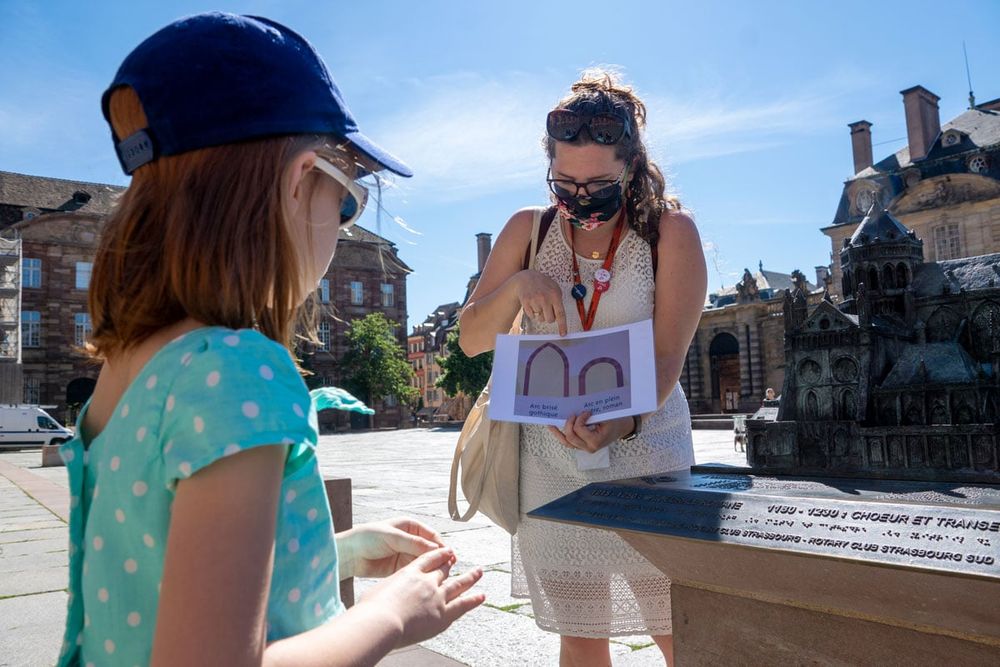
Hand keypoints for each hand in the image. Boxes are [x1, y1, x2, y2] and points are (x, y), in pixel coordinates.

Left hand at [337, 518, 444, 578]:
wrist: (349, 554)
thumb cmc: (367, 537)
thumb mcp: (392, 537)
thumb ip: (414, 543)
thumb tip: (436, 549)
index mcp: (410, 526)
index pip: (431, 536)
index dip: (441, 545)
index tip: (449, 555)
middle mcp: (410, 540)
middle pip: (430, 550)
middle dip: (439, 558)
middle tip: (448, 568)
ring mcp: (405, 554)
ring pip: (424, 561)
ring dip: (431, 568)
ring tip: (439, 576)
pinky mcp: (400, 568)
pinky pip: (414, 571)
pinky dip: (420, 575)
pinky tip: (425, 581)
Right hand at [358, 547, 484, 646]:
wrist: (381, 621)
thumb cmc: (371, 610)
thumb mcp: (377, 593)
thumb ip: (386, 591)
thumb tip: (382, 597)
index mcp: (409, 573)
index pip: (427, 560)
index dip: (438, 555)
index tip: (445, 552)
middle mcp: (426, 581)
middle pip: (443, 570)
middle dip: (451, 564)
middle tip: (458, 560)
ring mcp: (437, 596)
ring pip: (458, 584)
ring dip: (470, 577)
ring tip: (479, 572)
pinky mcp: (443, 614)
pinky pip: (463, 604)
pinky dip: (473, 600)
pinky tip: (481, 596)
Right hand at [515, 270, 566, 334]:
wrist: (526, 278)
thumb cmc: (543, 285)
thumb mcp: (554, 288)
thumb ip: (558, 302)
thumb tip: (559, 318)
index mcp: (555, 295)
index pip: (560, 314)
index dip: (562, 326)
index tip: (563, 334)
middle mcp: (545, 299)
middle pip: (550, 320)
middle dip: (549, 318)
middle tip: (546, 310)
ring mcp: (535, 301)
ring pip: (540, 318)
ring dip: (540, 314)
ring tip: (538, 303)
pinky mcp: (526, 303)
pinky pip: (532, 316)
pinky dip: (532, 312)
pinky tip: (532, 302)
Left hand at [547, 412, 632, 452]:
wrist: (621, 428)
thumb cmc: (614, 421)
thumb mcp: (605, 417)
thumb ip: (591, 416)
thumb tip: (576, 410)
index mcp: (596, 441)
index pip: (580, 430)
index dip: (580, 418)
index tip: (586, 412)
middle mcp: (589, 448)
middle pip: (571, 437)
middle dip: (569, 424)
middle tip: (573, 414)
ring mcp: (584, 448)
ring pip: (567, 442)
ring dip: (559, 433)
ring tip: (551, 424)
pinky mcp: (582, 446)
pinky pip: (568, 443)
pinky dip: (560, 436)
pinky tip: (553, 428)